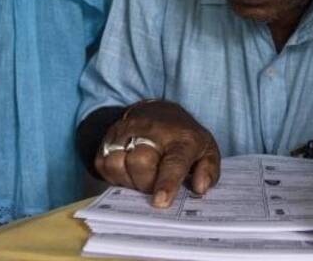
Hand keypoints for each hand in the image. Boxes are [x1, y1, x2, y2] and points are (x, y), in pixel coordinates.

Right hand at [95, 100, 220, 207]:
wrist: (159, 111)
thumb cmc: (184, 138)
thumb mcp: (207, 150)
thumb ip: (209, 170)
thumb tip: (200, 187)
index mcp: (182, 139)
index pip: (174, 161)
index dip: (166, 183)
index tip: (160, 202)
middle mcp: (153, 132)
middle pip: (140, 163)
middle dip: (145, 183)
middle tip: (154, 184)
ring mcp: (128, 131)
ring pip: (117, 163)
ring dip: (128, 179)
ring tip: (141, 177)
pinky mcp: (109, 136)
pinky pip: (103, 163)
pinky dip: (114, 174)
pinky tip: (128, 170)